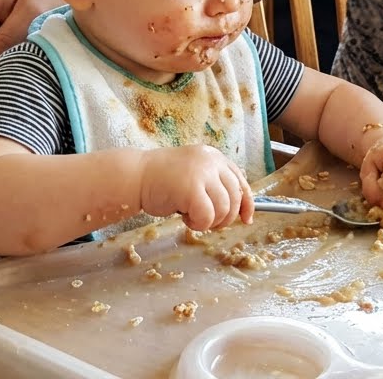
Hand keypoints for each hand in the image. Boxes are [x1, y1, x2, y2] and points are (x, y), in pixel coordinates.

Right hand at [139, 145, 253, 230]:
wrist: (135, 176)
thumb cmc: (161, 179)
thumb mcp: (194, 174)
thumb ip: (213, 184)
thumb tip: (237, 209)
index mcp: (214, 156)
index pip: (241, 181)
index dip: (247, 203)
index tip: (246, 219)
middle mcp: (211, 161)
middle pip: (235, 197)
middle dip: (226, 217)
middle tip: (209, 223)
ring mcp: (202, 173)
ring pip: (224, 209)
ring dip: (209, 221)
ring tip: (191, 216)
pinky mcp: (192, 189)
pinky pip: (208, 217)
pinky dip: (198, 224)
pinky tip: (184, 218)